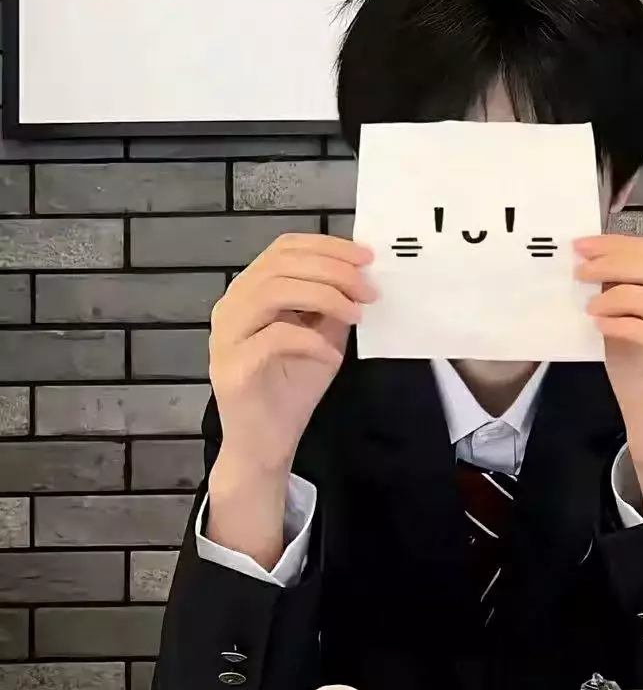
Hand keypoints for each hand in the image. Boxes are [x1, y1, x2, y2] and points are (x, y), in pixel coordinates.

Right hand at [206, 234, 375, 566]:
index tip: (366, 257)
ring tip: (355, 316)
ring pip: (273, 292)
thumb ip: (333, 305)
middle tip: (368, 290)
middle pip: (280, 265)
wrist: (265, 443)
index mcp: (251, 291)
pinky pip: (273, 338)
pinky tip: (331, 355)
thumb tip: (362, 275)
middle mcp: (232, 306)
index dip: (327, 246)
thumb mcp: (322, 337)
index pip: (284, 248)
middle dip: (333, 271)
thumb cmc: (291, 388)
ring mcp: (227, 336)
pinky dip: (311, 341)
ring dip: (324, 298)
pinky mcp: (232, 368)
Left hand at [575, 235, 642, 518]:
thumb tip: (590, 260)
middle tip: (581, 272)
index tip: (583, 246)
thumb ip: (618, 295)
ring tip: (591, 307)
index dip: (621, 245)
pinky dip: (627, 326)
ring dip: (621, 297)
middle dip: (617, 264)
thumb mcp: (625, 326)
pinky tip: (602, 327)